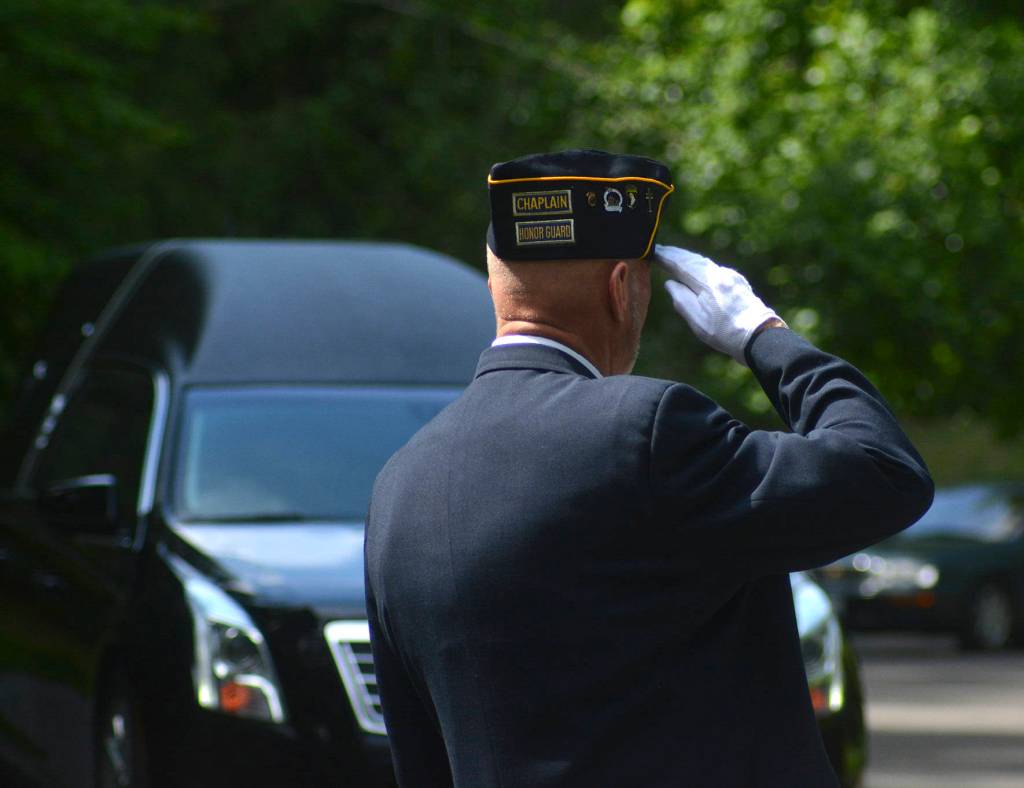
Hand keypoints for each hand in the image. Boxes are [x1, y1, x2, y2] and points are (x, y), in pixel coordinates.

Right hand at [654, 244, 783, 364]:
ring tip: (674, 256)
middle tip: (659, 249)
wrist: (759, 336)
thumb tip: (670, 283)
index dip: (666, 257)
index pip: (682, 264)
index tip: (652, 251)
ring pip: (704, 263)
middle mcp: (721, 273)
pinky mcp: (738, 282)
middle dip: (675, 254)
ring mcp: (731, 276)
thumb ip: (681, 299)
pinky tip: (696, 269)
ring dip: (688, 259)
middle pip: (693, 259)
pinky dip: (700, 266)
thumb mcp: (697, 320)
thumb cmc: (725, 332)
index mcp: (708, 281)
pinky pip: (714, 269)